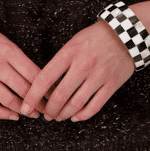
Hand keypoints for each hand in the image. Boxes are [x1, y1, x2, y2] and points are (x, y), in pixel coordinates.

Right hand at [0, 19, 51, 119]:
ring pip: (9, 100)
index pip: (33, 73)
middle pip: (24, 89)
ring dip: (24, 110)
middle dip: (39, 102)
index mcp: (8, 50)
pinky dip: (4, 114)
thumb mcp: (3, 40)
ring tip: (33, 114)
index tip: (55, 94)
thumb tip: (37, 78)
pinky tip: (13, 115)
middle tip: (48, 109)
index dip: (46, 87)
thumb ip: (17, 58)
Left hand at [19, 19, 135, 121]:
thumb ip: (61, 62)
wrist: (124, 34)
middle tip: (45, 114)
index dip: (33, 96)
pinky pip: (94, 106)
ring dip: (64, 114)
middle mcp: (83, 65)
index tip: (26, 106)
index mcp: (69, 52)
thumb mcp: (73, 43)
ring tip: (58, 116)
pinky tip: (75, 116)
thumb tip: (46, 85)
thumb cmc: (94, 38)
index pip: (45, 78)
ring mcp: (98, 75)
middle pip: (60, 96)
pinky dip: (82, 116)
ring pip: (76, 104)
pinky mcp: (111, 84)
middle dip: (49, 110)